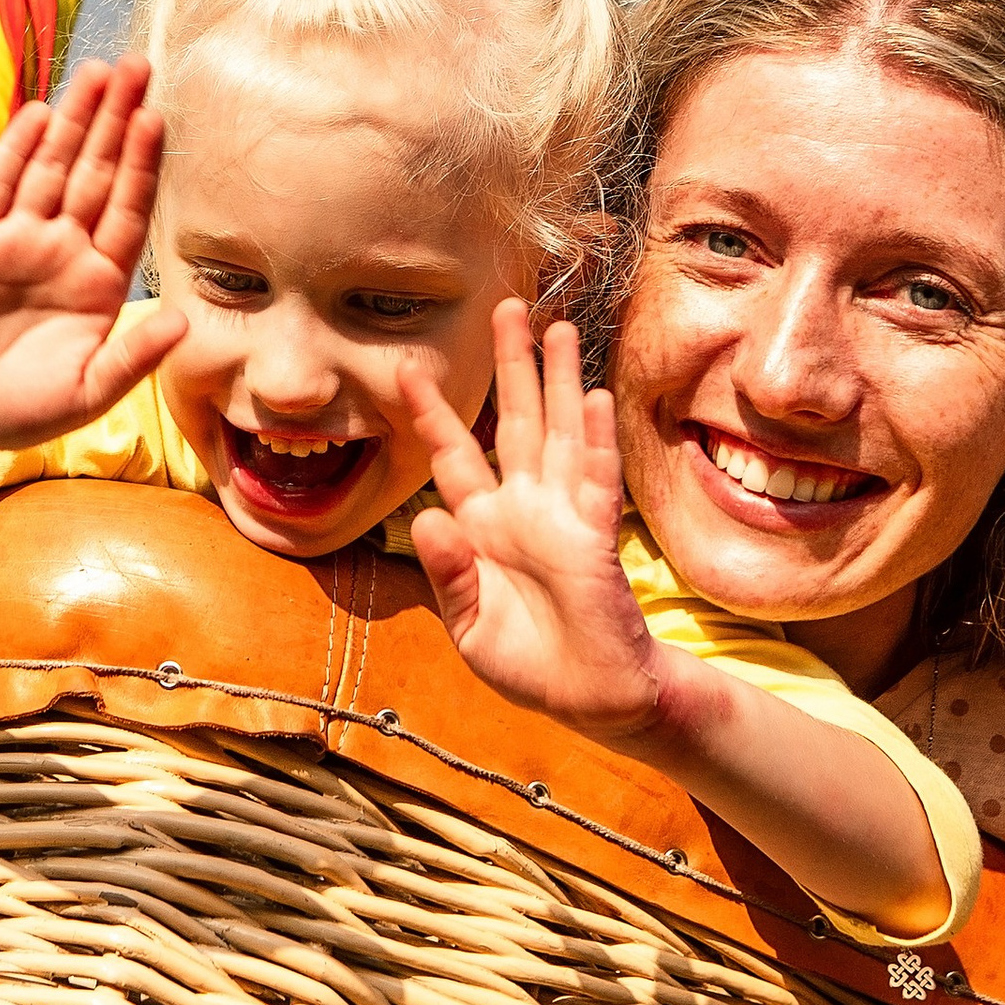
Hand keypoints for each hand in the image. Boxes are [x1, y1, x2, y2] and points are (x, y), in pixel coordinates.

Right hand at [0, 59, 181, 458]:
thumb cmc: (19, 409)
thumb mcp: (87, 393)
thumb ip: (132, 357)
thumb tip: (183, 323)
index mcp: (98, 280)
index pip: (129, 208)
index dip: (143, 164)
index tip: (159, 118)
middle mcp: (61, 248)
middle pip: (97, 171)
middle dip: (117, 120)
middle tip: (141, 65)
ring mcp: (14, 238)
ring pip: (51, 166)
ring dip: (75, 119)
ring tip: (99, 71)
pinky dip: (16, 149)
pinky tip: (40, 113)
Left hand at [398, 303, 670, 744]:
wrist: (589, 697)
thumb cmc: (528, 662)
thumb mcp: (469, 629)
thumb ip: (447, 575)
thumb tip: (427, 519)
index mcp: (483, 527)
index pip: (455, 456)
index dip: (433, 414)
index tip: (409, 369)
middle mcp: (523, 508)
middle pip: (515, 421)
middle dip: (511, 366)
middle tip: (507, 307)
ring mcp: (562, 516)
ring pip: (559, 433)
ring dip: (559, 382)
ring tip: (557, 329)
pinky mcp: (595, 537)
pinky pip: (594, 481)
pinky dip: (594, 441)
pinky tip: (592, 399)